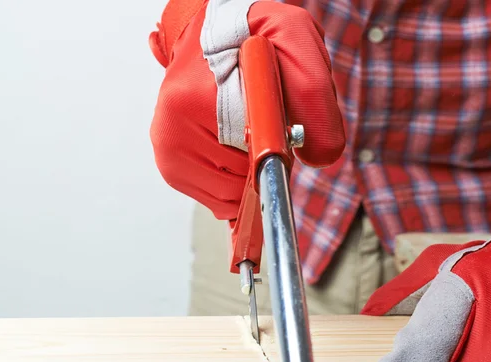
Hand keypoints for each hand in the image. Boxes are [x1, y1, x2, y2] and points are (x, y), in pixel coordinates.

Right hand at [149, 0, 344, 221]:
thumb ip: (312, 91)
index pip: (252, 158)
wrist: (207, 33)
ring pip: (230, 195)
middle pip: (242, 180)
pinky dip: (233, 181)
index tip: (279, 136)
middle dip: (263, 158)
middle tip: (260, 122)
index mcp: (194, 98)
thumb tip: (322, 154)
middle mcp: (172, 129)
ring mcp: (168, 151)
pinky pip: (217, 198)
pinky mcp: (171, 167)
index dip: (275, 152)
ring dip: (248, 172)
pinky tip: (231, 146)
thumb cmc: (247, 36)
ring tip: (243, 130)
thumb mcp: (292, 39)